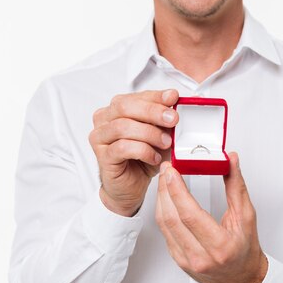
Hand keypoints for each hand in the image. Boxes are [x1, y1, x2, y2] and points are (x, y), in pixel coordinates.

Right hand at [89, 89, 179, 216]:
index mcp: (117, 108)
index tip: (174, 97)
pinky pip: (122, 147)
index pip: (136, 96)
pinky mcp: (102, 156)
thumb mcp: (159, 135)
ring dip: (149, 133)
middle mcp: (105, 120)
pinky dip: (143, 151)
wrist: (130, 186)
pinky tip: (154, 157)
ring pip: (123, 126)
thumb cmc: (142, 159)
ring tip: (165, 143)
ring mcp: (100, 137)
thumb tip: (181, 106)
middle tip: (172, 120)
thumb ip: (165, 121)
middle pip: (125, 106)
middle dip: (152, 111)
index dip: (156, 96)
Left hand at [155, 152, 267, 282]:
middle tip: (167, 170)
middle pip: (172, 218)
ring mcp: (187, 261)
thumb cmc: (246, 251)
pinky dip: (164, 213)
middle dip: (165, 190)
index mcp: (220, 246)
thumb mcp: (246, 217)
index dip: (177, 190)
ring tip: (165, 181)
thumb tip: (230, 160)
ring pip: (164, 225)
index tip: (172, 171)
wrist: (241, 281)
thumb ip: (236, 186)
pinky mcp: (179, 261)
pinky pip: (166, 233)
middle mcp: (201, 257)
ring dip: (161, 199)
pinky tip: (167, 200)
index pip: (190, 214)